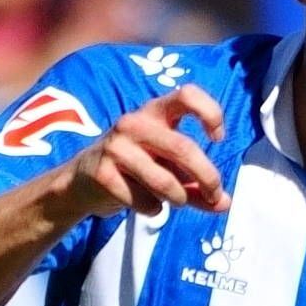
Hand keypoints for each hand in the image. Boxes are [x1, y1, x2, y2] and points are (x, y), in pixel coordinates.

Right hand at [62, 85, 230, 221]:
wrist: (81, 183)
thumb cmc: (135, 170)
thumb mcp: (169, 170)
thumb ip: (197, 186)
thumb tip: (224, 204)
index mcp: (154, 113)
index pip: (187, 95)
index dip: (210, 113)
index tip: (218, 139)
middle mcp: (134, 123)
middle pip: (183, 148)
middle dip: (207, 177)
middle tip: (216, 195)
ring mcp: (115, 147)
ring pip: (165, 182)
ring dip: (179, 199)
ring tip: (175, 200)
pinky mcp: (103, 173)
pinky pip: (144, 201)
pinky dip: (153, 209)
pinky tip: (144, 204)